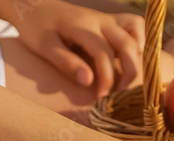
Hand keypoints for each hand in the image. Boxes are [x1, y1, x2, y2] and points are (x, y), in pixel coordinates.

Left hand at [12, 0, 145, 96]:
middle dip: (130, 72)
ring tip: (126, 78)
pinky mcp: (111, 20)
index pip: (104, 54)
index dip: (107, 78)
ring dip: (138, 58)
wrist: (34, 6)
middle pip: (128, 44)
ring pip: (136, 32)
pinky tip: (128, 59)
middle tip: (120, 93)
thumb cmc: (36, 28)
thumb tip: (89, 81)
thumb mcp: (44, 47)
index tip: (102, 97)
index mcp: (82, 26)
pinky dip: (139, 42)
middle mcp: (100, 19)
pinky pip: (135, 25)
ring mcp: (107, 18)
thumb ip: (67, 63)